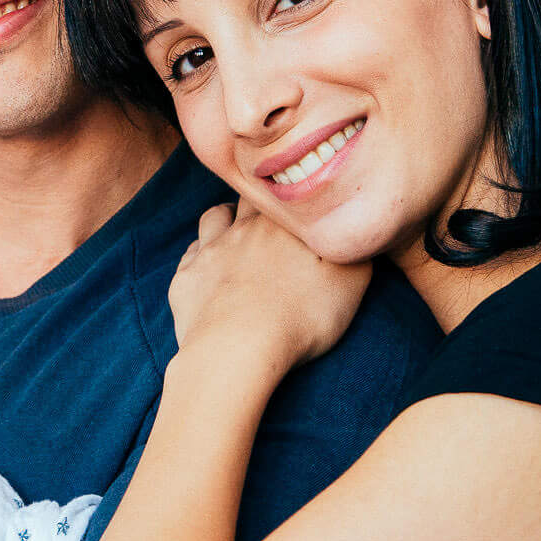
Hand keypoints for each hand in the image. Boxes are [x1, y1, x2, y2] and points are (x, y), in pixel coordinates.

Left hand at [168, 201, 370, 370]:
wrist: (239, 346)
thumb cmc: (301, 317)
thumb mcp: (349, 284)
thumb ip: (354, 254)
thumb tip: (354, 235)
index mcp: (282, 224)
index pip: (285, 194)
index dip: (292, 200)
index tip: (299, 208)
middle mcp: (243, 228)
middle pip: (248, 199)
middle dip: (259, 204)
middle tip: (271, 222)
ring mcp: (209, 250)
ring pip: (213, 216)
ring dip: (224, 220)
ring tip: (238, 238)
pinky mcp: (186, 277)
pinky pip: (191, 254)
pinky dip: (200, 256)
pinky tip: (212, 271)